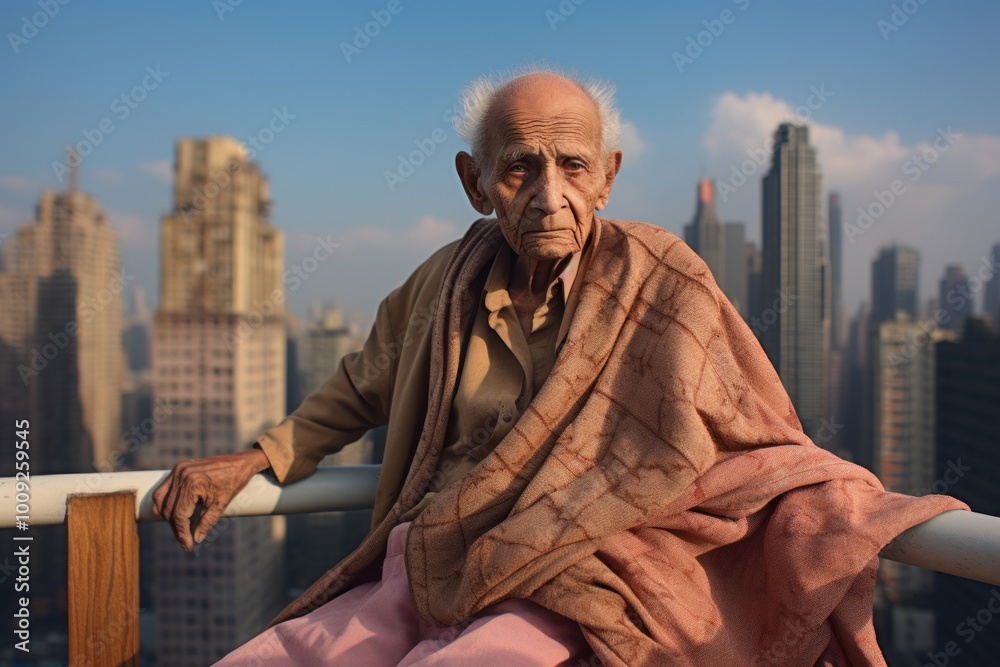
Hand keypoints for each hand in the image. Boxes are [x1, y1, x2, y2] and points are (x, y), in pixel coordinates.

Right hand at [151, 448, 271, 551]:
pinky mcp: (179, 468)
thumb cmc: (233, 482)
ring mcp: (178, 470)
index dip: (182, 533)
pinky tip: (176, 514)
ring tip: (181, 528)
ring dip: (167, 516)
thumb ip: (207, 523)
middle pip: (169, 509)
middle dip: (176, 527)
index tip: (188, 546)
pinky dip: (166, 503)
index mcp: (192, 483)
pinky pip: (164, 489)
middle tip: (186, 540)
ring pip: (161, 499)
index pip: (179, 515)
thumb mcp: (221, 505)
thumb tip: (195, 540)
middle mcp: (181, 474)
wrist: (240, 463)